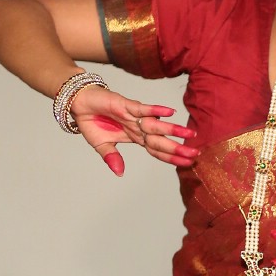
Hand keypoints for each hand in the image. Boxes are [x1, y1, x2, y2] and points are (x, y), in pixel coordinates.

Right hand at [66, 84, 197, 175]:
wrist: (79, 102)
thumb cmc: (91, 120)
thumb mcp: (101, 145)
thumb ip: (111, 157)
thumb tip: (120, 173)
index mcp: (134, 138)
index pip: (156, 150)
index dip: (171, 157)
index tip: (187, 163)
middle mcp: (137, 127)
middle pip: (160, 141)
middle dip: (178, 148)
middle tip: (196, 154)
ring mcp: (133, 116)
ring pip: (156, 125)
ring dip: (173, 130)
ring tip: (190, 135)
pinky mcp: (126, 105)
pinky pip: (142, 109)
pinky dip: (155, 110)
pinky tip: (170, 112)